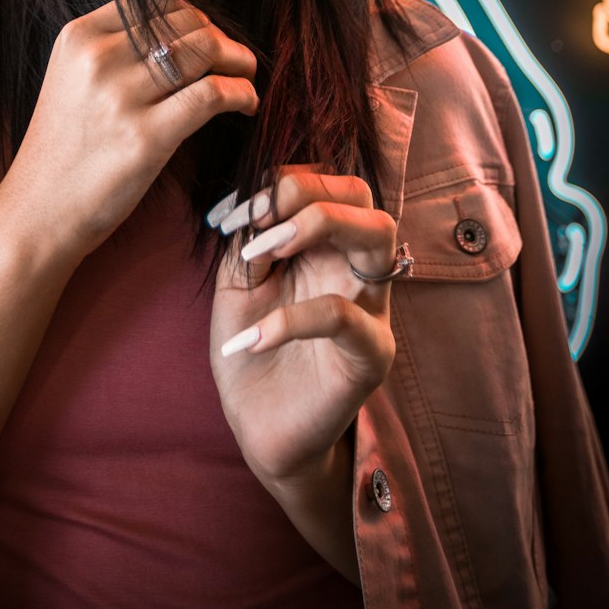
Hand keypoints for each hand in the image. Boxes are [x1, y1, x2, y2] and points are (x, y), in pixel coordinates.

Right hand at [2, 0, 259, 266]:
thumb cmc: (65, 149)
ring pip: (204, 51)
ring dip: (238, 59)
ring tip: (246, 75)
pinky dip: (240, 92)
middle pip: (186, 21)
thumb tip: (185, 26)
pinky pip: (212, 94)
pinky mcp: (145, 138)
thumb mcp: (73, 80)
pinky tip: (245, 104)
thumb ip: (114, 49)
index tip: (206, 35)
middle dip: (220, 37)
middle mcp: (98, 59)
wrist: (37, 212)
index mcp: (79, 36)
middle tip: (234, 58)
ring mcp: (120, 97)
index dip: (193, 13)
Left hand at [209, 167, 398, 488]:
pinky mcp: (370, 355)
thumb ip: (248, 240)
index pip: (324, 182)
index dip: (276, 182)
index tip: (230, 214)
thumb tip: (252, 206)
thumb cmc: (251, 347)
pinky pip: (345, 317)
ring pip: (378, 232)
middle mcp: (354, 266)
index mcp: (325, 245)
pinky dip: (291, 319)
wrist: (258, 426)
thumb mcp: (238, 284)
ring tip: (264, 253)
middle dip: (303, 192)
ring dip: (314, 225)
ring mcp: (371, 307)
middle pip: (360, 193)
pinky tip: (251, 340)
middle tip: (256, 225)